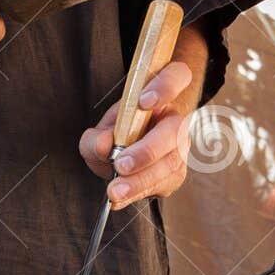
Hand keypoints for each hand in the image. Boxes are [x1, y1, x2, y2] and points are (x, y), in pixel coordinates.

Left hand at [77, 60, 195, 209]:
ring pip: (171, 163)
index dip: (165, 86)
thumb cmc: (117, 135)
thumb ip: (95, 138)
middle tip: (121, 164)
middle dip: (147, 150)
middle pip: (174, 131)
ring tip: (116, 190)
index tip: (144, 102)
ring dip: (141, 180)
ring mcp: (180, 149)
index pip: (177, 76)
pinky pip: (163, 185)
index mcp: (161, 96)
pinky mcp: (176, 174)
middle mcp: (175, 121)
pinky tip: (121, 198)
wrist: (125, 156)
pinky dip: (138, 193)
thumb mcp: (99, 131)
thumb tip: (104, 145)